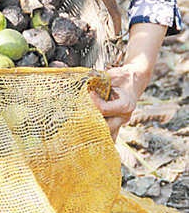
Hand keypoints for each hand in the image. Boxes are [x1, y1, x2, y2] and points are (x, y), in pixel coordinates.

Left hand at [88, 22, 166, 139]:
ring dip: (94, 133)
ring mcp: (121, 121)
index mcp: (125, 105)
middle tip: (77, 119)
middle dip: (90, 123)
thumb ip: (99, 78)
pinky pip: (108, 133)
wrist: (135, 79)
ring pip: (107, 135)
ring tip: (80, 132)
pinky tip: (88, 137)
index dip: (92, 102)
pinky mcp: (117, 122)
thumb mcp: (112, 75)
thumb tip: (85, 80)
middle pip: (104, 127)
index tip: (87, 92)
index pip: (103, 109)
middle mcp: (124, 117)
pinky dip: (99, 134)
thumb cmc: (122, 76)